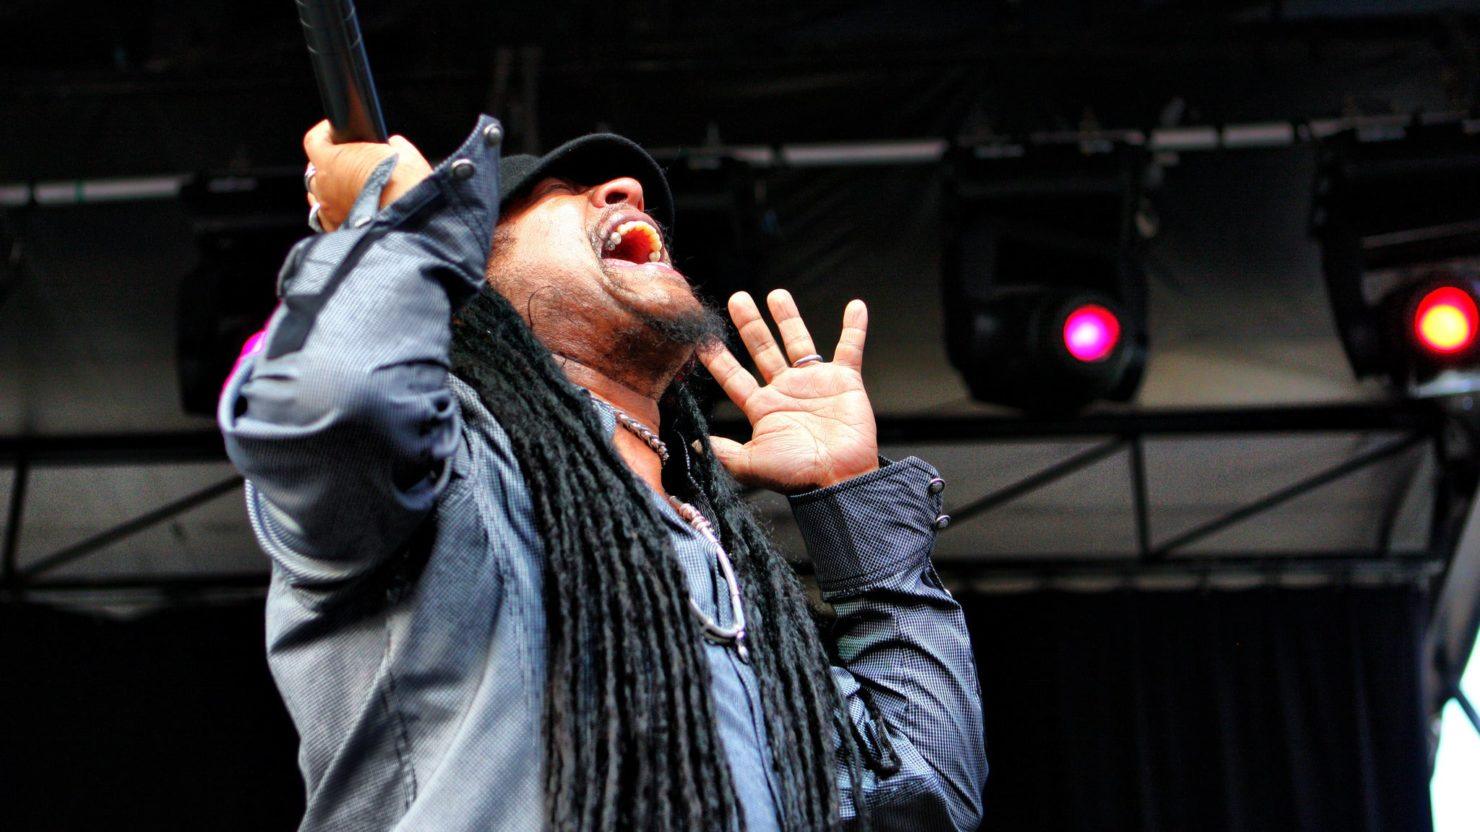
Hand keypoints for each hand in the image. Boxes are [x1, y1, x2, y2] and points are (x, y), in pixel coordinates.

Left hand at [302, 120, 431, 231]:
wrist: (411, 221)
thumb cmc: (404, 186)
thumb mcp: (402, 153)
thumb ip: (391, 145)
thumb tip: (394, 146)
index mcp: (331, 162)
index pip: (314, 140)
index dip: (326, 133)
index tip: (338, 131)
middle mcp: (323, 188)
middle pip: (315, 170)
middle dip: (329, 163)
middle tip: (347, 161)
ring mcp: (328, 213)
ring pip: (318, 197)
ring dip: (329, 190)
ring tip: (347, 188)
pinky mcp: (338, 232)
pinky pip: (327, 219)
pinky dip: (335, 212)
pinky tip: (350, 210)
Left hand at [699, 290, 878, 493]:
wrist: (840, 477)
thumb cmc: (798, 474)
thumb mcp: (751, 464)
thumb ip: (723, 452)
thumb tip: (692, 445)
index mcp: (763, 408)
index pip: (734, 378)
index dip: (718, 360)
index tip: (702, 340)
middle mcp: (786, 391)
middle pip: (763, 349)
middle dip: (749, 325)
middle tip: (736, 299)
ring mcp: (815, 383)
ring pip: (799, 342)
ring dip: (788, 318)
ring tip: (776, 294)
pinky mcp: (845, 381)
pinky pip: (850, 348)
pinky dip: (854, 328)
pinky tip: (855, 305)